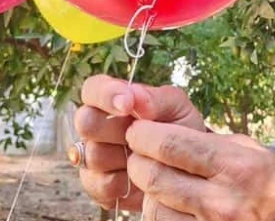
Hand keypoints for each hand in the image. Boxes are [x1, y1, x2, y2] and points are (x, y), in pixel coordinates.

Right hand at [74, 75, 206, 211]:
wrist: (189, 171)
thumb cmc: (181, 133)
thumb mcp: (178, 110)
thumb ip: (157, 98)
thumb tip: (134, 94)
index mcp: (113, 100)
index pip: (92, 88)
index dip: (105, 95)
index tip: (127, 105)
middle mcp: (97, 126)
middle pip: (85, 122)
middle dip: (116, 130)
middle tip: (140, 137)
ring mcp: (93, 156)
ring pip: (93, 154)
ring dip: (124, 158)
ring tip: (146, 158)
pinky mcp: (95, 185)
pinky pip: (99, 184)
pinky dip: (123, 183)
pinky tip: (139, 180)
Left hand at [125, 120, 274, 220]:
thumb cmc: (267, 180)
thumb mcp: (246, 149)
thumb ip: (204, 140)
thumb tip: (157, 126)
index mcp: (235, 165)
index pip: (170, 145)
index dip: (143, 135)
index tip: (137, 131)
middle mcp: (223, 200)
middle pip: (153, 176)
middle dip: (138, 160)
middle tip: (139, 154)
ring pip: (153, 205)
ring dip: (147, 190)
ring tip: (157, 178)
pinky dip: (160, 211)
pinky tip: (170, 201)